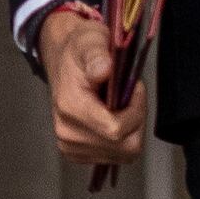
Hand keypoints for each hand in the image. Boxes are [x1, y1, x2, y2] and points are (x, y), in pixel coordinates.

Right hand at [38, 6, 148, 172]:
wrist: (62, 62)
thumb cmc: (79, 52)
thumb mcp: (90, 41)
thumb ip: (97, 55)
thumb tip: (104, 69)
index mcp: (71, 108)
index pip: (116, 130)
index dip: (135, 111)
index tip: (134, 90)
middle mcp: (68, 134)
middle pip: (125, 147)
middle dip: (137, 122)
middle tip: (131, 98)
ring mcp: (71, 147)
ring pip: (124, 154)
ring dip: (131, 131)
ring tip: (122, 106)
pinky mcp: (76, 154)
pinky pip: (115, 157)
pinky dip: (121, 140)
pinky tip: (113, 119)